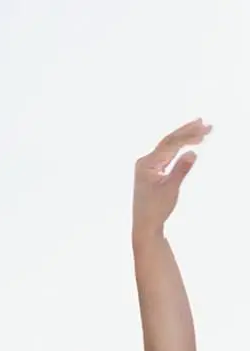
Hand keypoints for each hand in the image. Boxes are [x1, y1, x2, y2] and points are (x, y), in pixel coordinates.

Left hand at [133, 118, 211, 237]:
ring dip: (184, 138)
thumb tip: (192, 153)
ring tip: (201, 128)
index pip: (169, 143)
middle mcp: (145, 162)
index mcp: (146, 164)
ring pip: (168, 147)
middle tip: (205, 124)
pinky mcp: (152, 172)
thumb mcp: (170, 189)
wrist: (145, 225)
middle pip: (168, 142)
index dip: (188, 135)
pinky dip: (179, 148)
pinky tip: (188, 143)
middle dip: (187, 132)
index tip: (205, 130)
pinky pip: (167, 155)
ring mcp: (148, 167)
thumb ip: (181, 170)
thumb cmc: (156, 209)